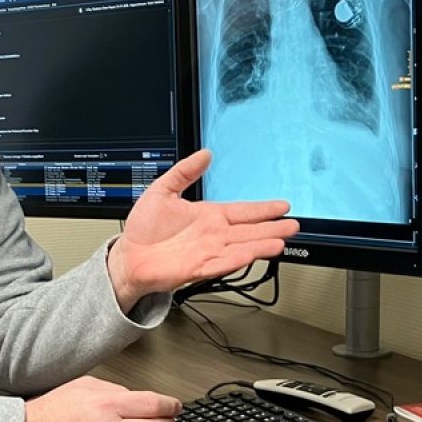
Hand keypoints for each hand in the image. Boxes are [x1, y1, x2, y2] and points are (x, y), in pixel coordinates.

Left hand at [107, 149, 299, 310]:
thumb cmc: (143, 229)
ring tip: (282, 239)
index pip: (242, 210)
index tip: (282, 205)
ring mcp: (207, 252)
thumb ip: (184, 172)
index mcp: (207, 216)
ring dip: (261, 244)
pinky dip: (239, 259)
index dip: (262, 208)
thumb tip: (204, 154)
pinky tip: (254, 254)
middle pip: (249, 230)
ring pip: (241, 247)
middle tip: (294, 224)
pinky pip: (223, 262)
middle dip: (272, 227)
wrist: (128, 256)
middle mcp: (212, 235)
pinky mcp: (198, 267)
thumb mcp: (162, 190)